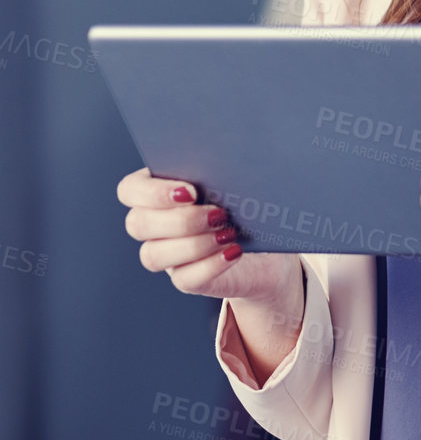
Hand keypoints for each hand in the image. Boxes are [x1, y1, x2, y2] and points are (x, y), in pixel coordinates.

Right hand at [117, 167, 297, 305]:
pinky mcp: (188, 279)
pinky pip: (184, 279)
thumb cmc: (252, 202)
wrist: (272, 242)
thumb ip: (224, 167)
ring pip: (153, 255)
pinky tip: (234, 251)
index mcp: (160, 191)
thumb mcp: (240, 180)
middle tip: (218, 213)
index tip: (189, 192)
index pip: (130, 189)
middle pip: (137, 224)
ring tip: (229, 232)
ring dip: (193, 245)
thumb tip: (233, 160)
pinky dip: (210, 265)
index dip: (152, 193)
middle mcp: (156, 225)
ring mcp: (168, 255)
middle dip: (179, 220)